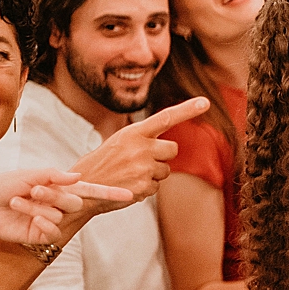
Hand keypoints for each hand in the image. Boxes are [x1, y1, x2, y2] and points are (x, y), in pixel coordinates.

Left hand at [0, 169, 132, 244]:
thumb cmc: (1, 185)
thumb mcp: (28, 175)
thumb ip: (53, 175)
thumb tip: (78, 177)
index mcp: (59, 188)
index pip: (90, 190)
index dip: (110, 193)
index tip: (131, 194)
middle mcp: (58, 205)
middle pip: (75, 201)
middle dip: (55, 195)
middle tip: (33, 189)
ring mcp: (50, 221)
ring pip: (61, 215)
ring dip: (39, 207)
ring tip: (17, 202)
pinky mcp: (39, 236)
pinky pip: (53, 231)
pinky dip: (43, 223)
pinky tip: (29, 219)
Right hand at [68, 97, 210, 211]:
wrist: (84, 187)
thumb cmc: (104, 163)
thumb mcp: (120, 142)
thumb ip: (143, 140)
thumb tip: (169, 148)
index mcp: (133, 132)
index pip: (165, 118)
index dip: (187, 110)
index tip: (205, 102)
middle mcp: (140, 148)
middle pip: (172, 149)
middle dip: (163, 155)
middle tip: (141, 160)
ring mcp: (143, 168)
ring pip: (165, 170)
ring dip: (152, 173)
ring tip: (129, 174)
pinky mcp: (143, 187)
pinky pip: (156, 186)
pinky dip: (145, 188)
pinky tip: (128, 186)